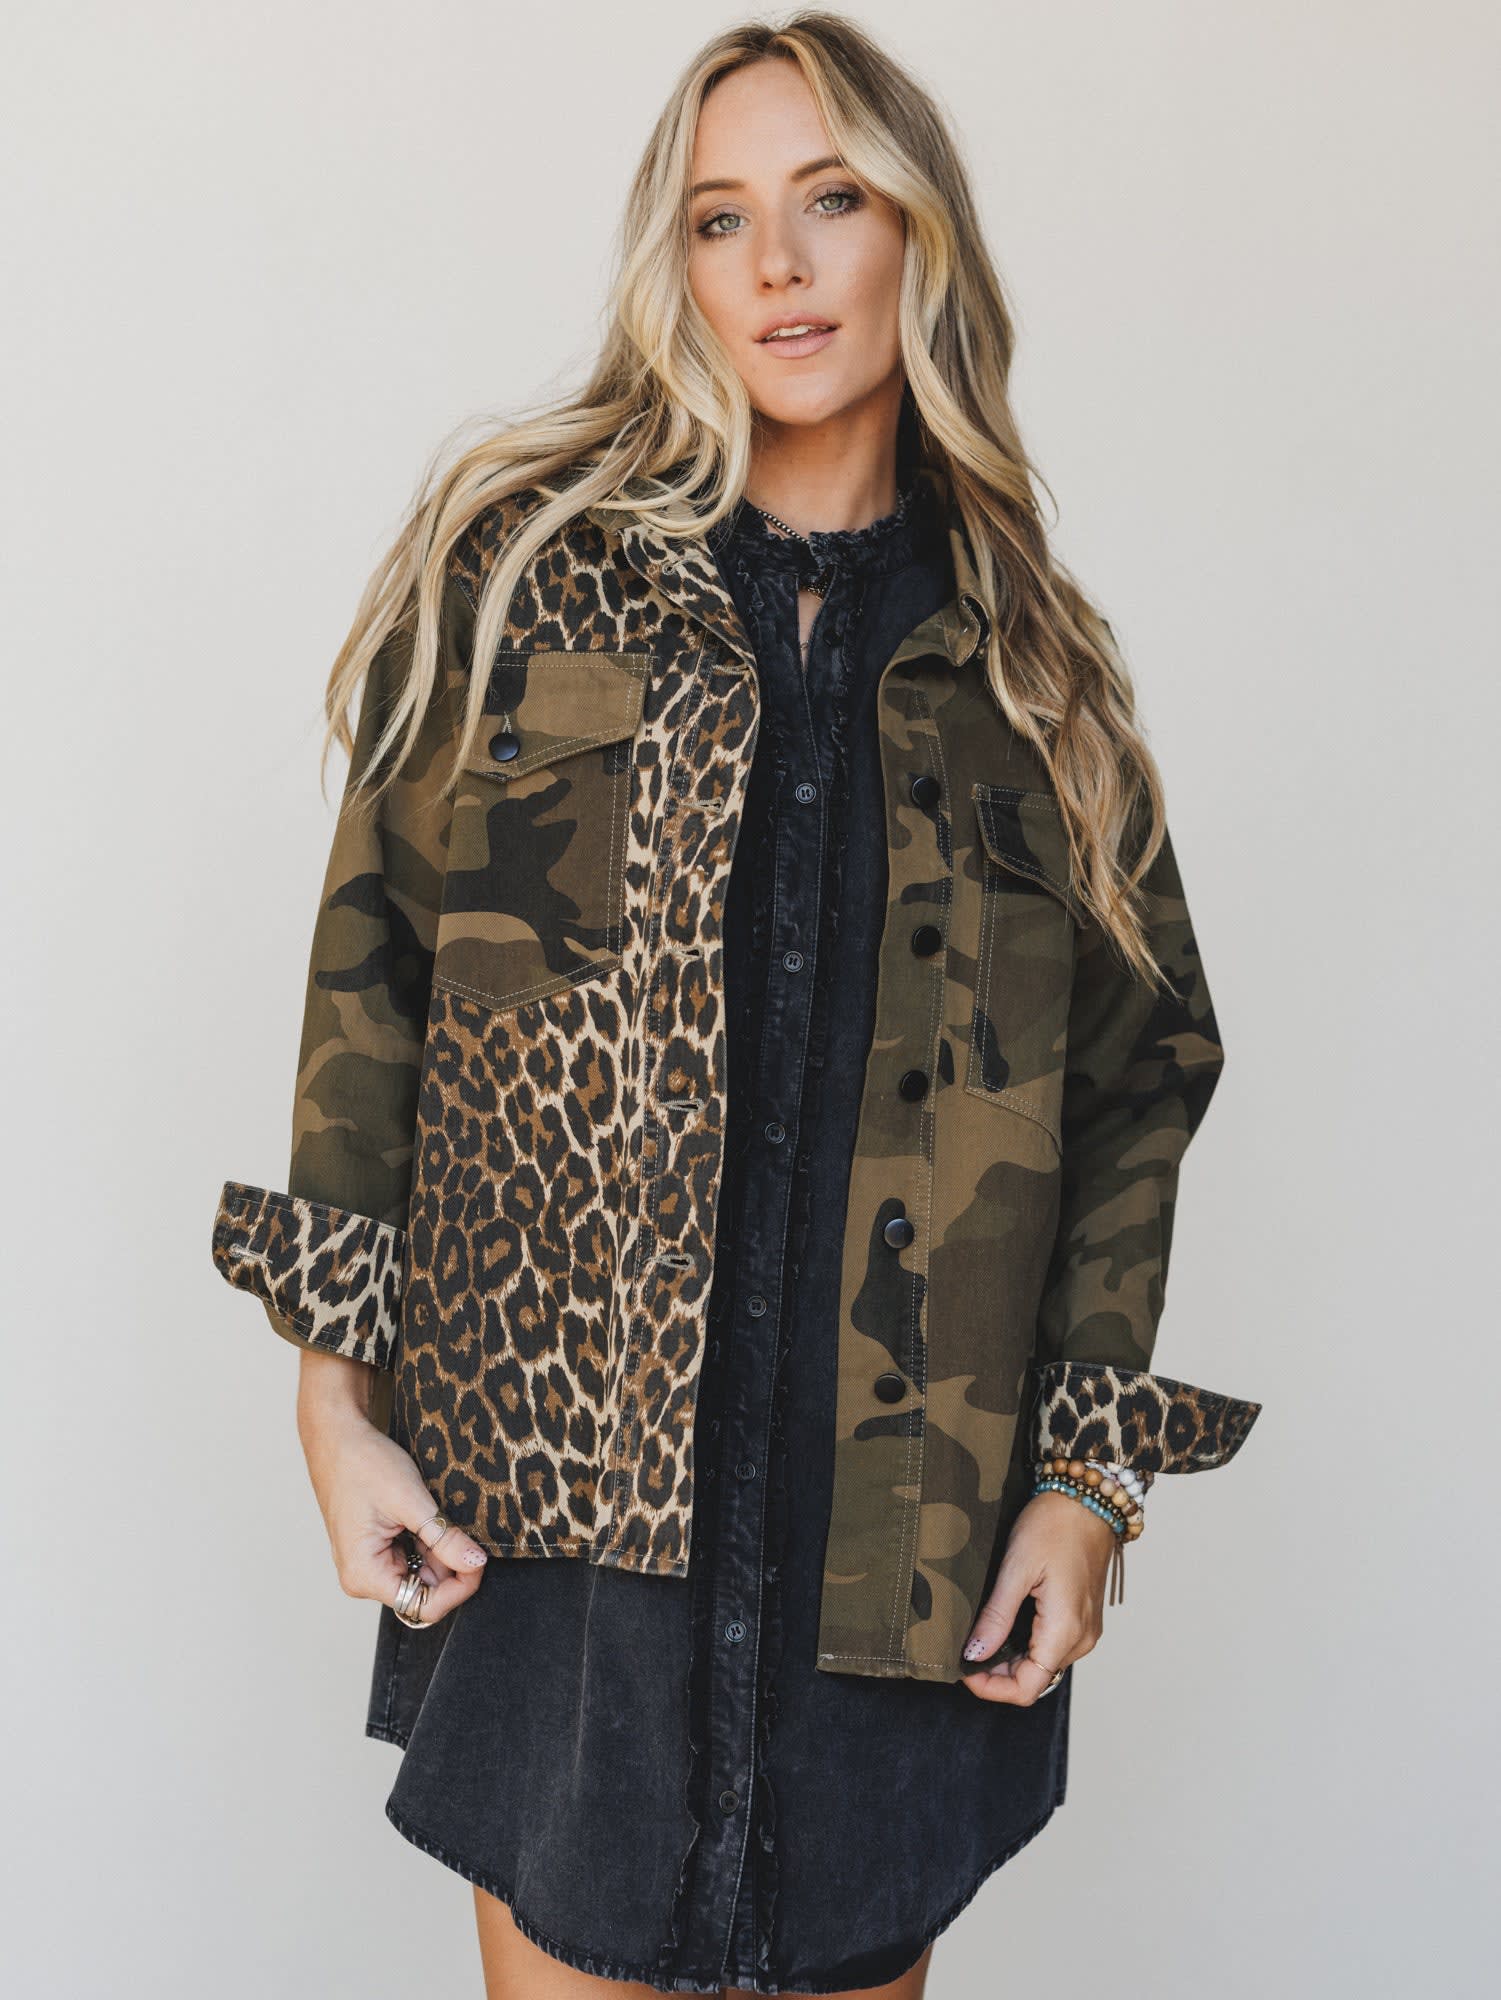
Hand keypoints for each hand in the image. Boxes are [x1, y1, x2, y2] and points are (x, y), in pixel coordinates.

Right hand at [295, 1349, 488, 1623]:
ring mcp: (370, 1565)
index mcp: (364, 1575)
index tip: (480, 1559)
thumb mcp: (411, 1501)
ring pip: (422, 1575)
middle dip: (452, 1566)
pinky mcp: (377, 1551)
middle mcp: (363, 1578)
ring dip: (442, 1552)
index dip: (458, 1587)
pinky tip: (430, 1517)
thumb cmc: (363, 1464)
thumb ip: (444, 1538)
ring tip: (441, 1516)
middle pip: (425, 1593)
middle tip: (465, 1531)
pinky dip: (430, 1542)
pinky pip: (413, 1559)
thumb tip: (476, 1563)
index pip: (423, 1606)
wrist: (338, 1437)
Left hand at [958, 1489, 1117, 1703]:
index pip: (1027, 1688)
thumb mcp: (1016, 1568)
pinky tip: (1004, 1624)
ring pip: (1043, 1664)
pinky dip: (1026, 1645)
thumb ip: (996, 1617)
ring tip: (981, 1634)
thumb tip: (974, 1654)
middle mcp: (1081, 1639)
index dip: (991, 1688)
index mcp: (1065, 1630)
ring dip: (1011, 1659)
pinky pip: (1053, 1646)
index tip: (964, 1668)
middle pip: (1034, 1679)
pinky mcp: (1083, 1618)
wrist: (1087, 1498)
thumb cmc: (1055, 1525)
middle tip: (965, 1648)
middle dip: (997, 1673)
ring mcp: (1086, 1629)